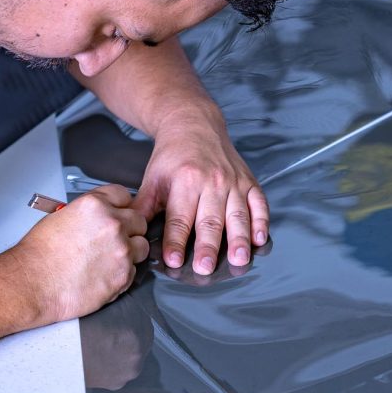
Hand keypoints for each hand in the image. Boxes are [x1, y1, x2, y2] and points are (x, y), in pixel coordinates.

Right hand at [8, 184, 148, 322]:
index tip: (118, 213)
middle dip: (128, 229)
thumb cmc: (39, 255)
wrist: (32, 283)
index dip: (120, 206)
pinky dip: (122, 273)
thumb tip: (99, 216)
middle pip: (138, 220)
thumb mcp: (61, 216)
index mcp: (95, 206)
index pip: (124, 195)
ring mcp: (121, 250)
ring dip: (130, 252)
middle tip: (112, 240)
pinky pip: (133, 270)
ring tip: (107, 260)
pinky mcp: (123, 275)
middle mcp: (112, 224)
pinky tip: (103, 274)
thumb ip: (88, 213)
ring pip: (141, 246)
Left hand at [132, 109, 268, 275]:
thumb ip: (143, 207)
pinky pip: (259, 203)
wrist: (193, 124)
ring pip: (237, 214)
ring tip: (239, 260)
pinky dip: (261, 222)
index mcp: (185, 181)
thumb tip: (130, 232)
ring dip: (239, 239)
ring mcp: (233, 181)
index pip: (179, 217)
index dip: (175, 240)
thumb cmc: (172, 157)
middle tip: (205, 268)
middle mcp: (212, 181)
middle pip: (210, 219)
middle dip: (208, 246)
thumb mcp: (152, 179)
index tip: (172, 260)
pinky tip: (260, 240)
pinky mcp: (248, 181)